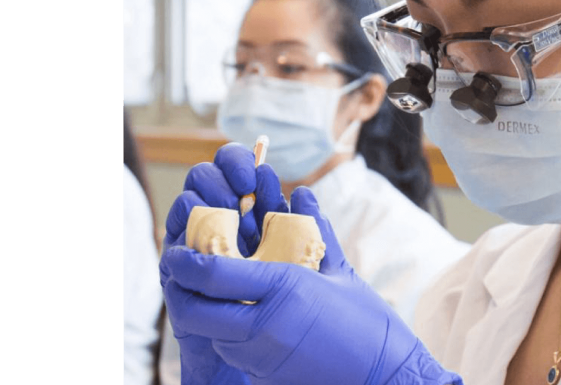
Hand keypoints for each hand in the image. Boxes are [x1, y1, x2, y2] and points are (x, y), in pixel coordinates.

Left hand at [161, 187, 463, 384]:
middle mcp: (266, 325)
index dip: (186, 261)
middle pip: (196, 310)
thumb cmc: (368, 322)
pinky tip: (238, 318)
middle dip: (178, 291)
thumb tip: (302, 194)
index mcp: (285, 290)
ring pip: (210, 332)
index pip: (214, 274)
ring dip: (203, 312)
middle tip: (177, 275)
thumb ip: (314, 231)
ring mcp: (262, 355)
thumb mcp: (339, 271)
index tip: (176, 250)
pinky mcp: (264, 375)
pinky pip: (231, 351)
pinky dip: (226, 333)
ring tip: (207, 293)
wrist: (384, 376)